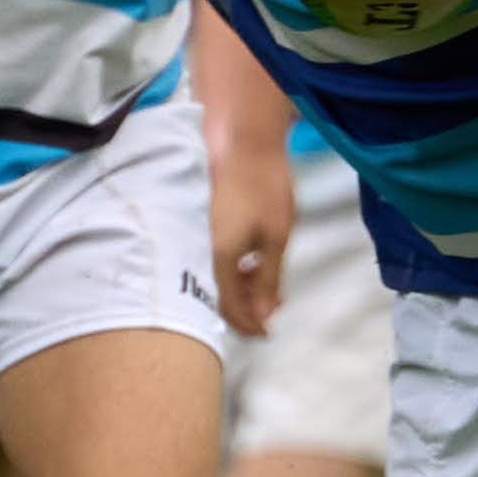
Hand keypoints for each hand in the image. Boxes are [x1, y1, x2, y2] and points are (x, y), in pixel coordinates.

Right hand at [209, 126, 295, 337]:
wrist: (242, 143)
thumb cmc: (264, 187)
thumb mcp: (276, 237)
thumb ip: (269, 280)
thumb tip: (265, 315)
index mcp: (220, 258)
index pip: (230, 308)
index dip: (249, 325)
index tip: (268, 333)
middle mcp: (203, 252)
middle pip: (220, 296)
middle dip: (248, 308)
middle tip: (274, 308)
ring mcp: (201, 238)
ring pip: (219, 278)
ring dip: (244, 288)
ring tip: (269, 283)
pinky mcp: (204, 227)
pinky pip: (217, 260)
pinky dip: (237, 269)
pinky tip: (255, 261)